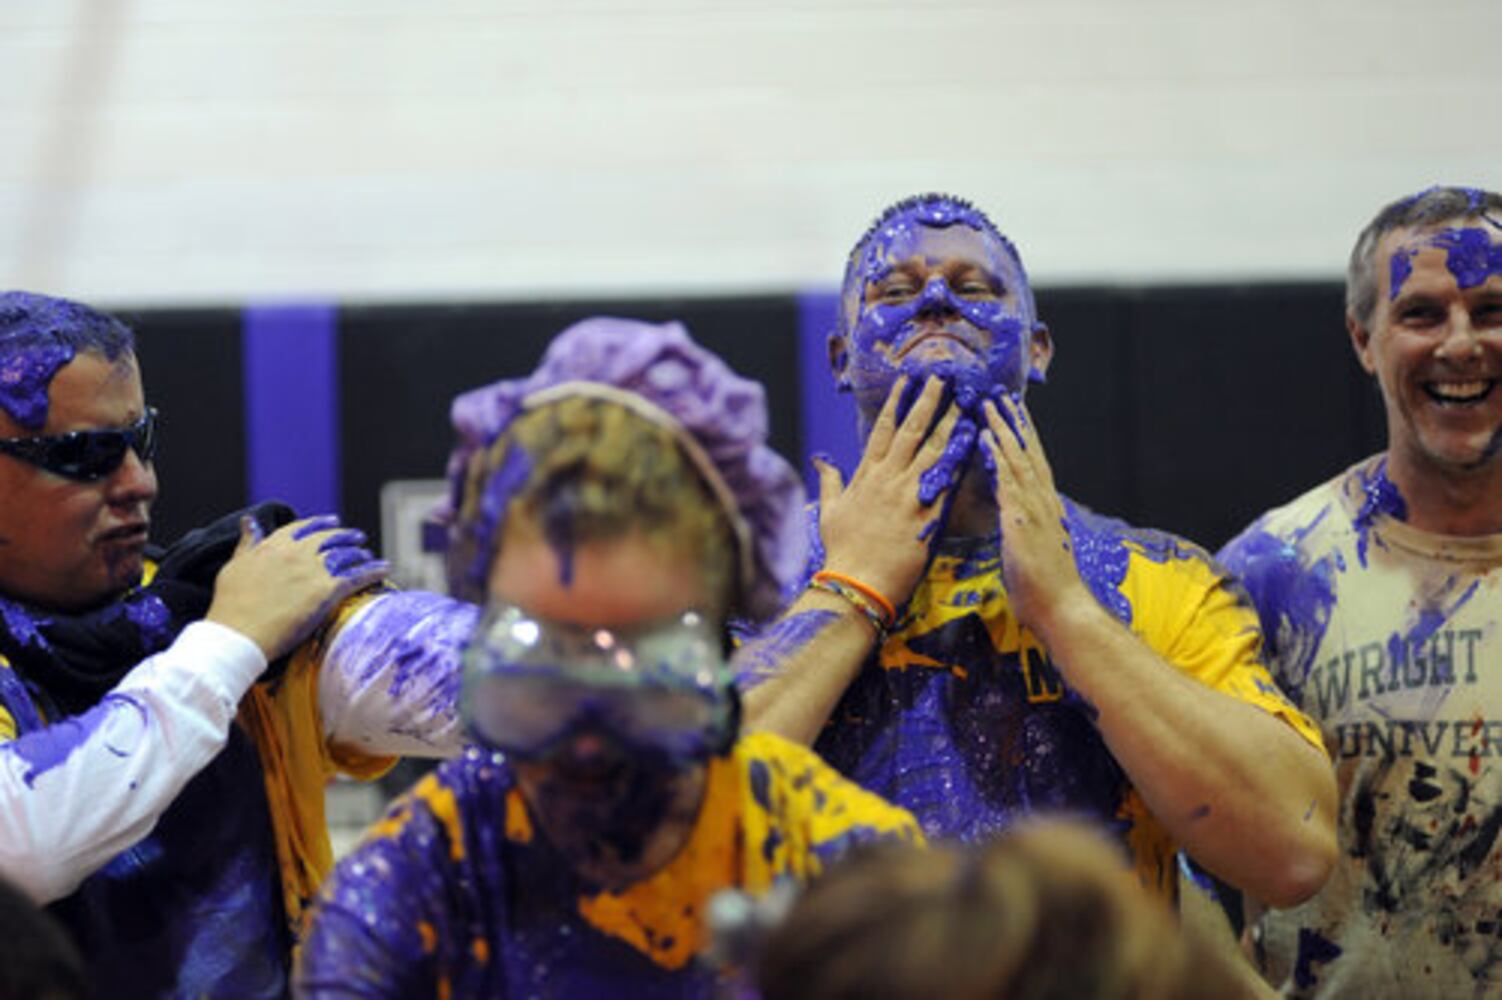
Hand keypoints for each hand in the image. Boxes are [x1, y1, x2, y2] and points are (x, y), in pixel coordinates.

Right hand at [206, 514, 388, 660]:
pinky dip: (374, 570)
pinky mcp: (327, 591)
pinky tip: (385, 569)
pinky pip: (357, 576)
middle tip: (357, 537)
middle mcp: (296, 553)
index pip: (303, 528)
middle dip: (346, 536)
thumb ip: (247, 543)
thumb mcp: (234, 566)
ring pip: (346, 555)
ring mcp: (313, 571)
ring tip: (368, 555)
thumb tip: (249, 521)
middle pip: (329, 538)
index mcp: (274, 545)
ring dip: (360, 553)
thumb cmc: (230, 606)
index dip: (320, 524)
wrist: (237, 634)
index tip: (331, 521)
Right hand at [817, 375, 962, 604]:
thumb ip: (830, 481)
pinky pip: (948, 480)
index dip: (896, 403)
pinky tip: (973, 441)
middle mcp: (888, 478)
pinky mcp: (927, 513)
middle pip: (911, 431)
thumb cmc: (842, 550)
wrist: (857, 582)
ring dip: (949, 422)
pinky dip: (960, 458)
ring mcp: (909, 494)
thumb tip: (820, 460)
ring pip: (933, 449)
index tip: (907, 381)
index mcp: (866, 475)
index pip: (883, 430)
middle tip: (943, 376)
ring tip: (964, 400)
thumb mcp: (830, 511)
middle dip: (927, 401)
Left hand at [981, 395, 1091, 632]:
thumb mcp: (1033, 551)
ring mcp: (1034, 509)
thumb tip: (1018, 522)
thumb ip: (1026, 531)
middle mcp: (1043, 502)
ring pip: (1018, 459)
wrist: (1062, 609)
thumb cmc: (1045, 589)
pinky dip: (998, 458)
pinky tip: (986, 440)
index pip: (1034, 464)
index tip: (1014, 415)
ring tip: (989, 404)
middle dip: (1015, 423)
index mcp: (1045, 509)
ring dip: (1003, 430)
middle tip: (1002, 395)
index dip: (1023, 438)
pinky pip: (1007, 483)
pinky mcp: (1022, 522)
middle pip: (1028, 452)